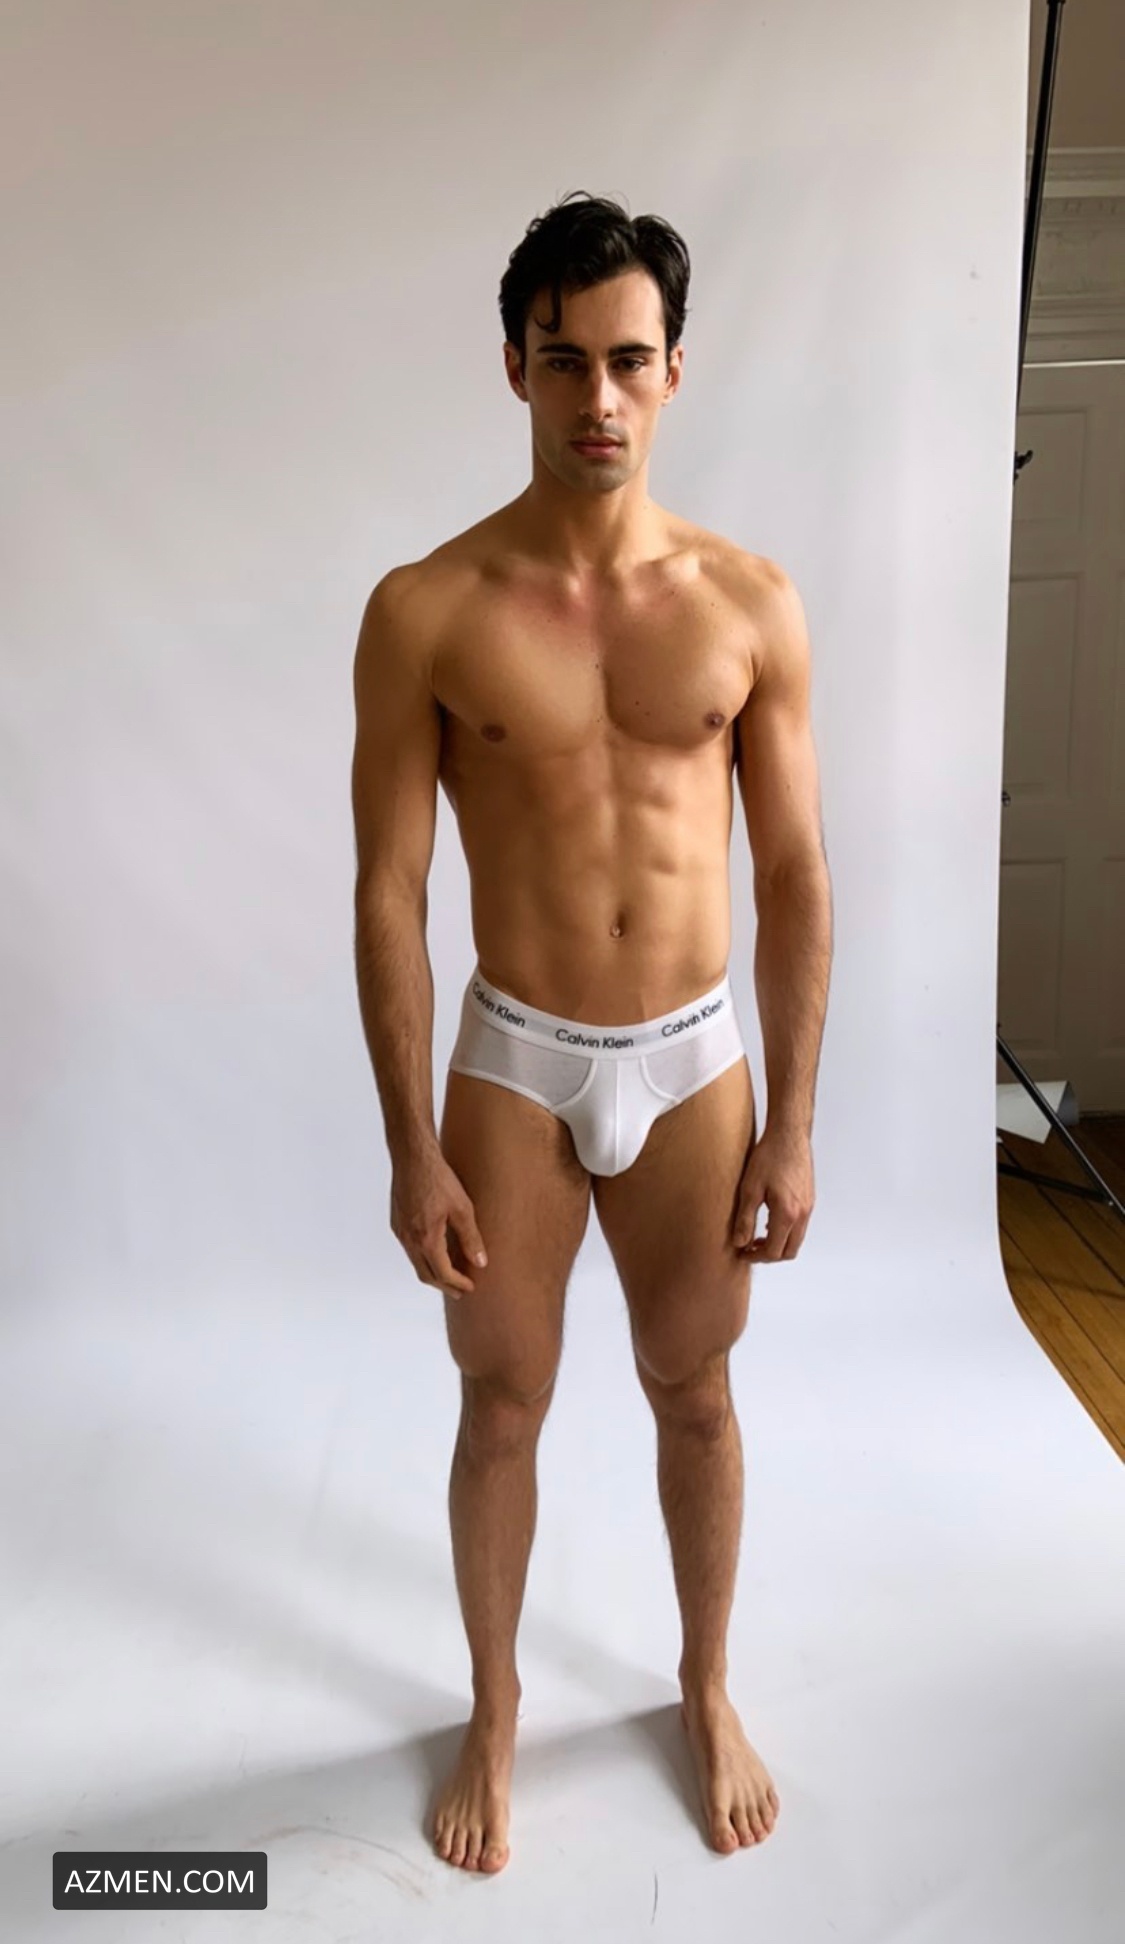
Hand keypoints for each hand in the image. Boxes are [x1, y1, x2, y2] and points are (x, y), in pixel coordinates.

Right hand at [390, 1145, 487, 1298]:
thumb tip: (481, 1261)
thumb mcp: (462, 1208)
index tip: (471, 1287)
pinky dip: (423, 1258)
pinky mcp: (397, 1223)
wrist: (412, 1157)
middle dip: (445, 1285)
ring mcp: (400, 1232)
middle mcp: (409, 1240)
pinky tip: (435, 1252)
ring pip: (416, 1263)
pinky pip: (410, 1250)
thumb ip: (471, 1238)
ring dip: (433, 1273)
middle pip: (426, 1274)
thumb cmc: (438, 1179)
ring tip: (450, 1274)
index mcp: (426, 1239)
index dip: (458, 1283)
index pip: (443, 1273)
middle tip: (461, 1291)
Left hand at [732, 1127, 814, 1262]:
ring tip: (757, 1234)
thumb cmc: (769, 1157)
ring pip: (796, 1239)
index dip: (756, 1257)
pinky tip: (769, 1219)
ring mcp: (808, 1207)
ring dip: (778, 1243)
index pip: (774, 1251)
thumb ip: (745, 1218)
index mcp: (787, 1214)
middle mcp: (802, 1214)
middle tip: (750, 1248)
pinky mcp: (809, 1199)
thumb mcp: (749, 1189)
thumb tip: (739, 1242)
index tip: (742, 1252)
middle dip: (769, 1255)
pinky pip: (800, 1225)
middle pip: (789, 1251)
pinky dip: (786, 1231)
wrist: (789, 1134)